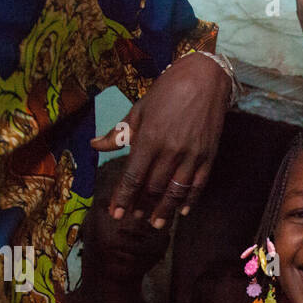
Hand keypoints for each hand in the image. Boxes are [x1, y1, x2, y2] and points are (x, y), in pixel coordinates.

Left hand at [90, 52, 230, 226]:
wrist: (205, 79)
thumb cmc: (168, 91)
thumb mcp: (140, 109)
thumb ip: (119, 133)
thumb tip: (95, 145)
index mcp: (150, 138)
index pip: (133, 176)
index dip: (123, 197)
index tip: (115, 213)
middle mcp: (170, 150)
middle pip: (153, 188)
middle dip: (142, 206)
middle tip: (135, 218)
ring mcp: (191, 155)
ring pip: (176, 191)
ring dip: (165, 210)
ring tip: (156, 224)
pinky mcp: (208, 157)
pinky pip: (198, 185)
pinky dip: (190, 200)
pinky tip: (183, 211)